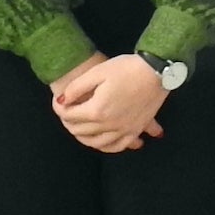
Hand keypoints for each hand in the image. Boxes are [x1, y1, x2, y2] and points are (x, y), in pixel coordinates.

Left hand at [52, 54, 166, 152]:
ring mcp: (123, 130)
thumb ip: (76, 88)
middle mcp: (109, 125)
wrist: (156, 71)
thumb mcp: (98, 72)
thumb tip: (62, 101)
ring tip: (79, 127)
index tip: (58, 101)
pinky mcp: (136, 130)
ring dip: (83, 137)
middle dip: (68, 122)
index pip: (69, 116)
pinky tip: (102, 142)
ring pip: (96, 143)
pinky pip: (117, 147)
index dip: (59, 108)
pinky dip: (106, 147)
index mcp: (97, 110)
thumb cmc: (126, 68)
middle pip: (80, 131)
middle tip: (66, 112)